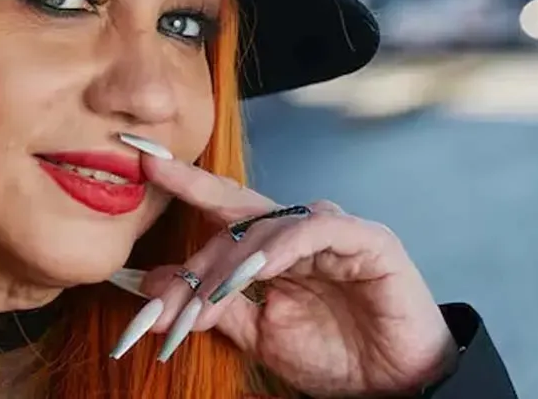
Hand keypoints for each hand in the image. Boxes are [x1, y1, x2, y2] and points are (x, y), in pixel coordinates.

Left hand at [112, 154, 458, 396]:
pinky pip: (314, 231)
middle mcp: (301, 229)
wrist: (395, 386)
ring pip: (269, 227)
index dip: (185, 182)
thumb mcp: (258, 333)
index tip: (143, 161)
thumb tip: (154, 283)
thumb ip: (212, 305)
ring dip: (229, 268)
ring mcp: (334, 230)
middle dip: (196, 263)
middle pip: (236, 221)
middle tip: (161, 305)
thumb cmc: (334, 356)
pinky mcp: (367, 239)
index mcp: (275, 247)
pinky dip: (280, 249)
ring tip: (204, 304)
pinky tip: (256, 271)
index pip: (223, 208)